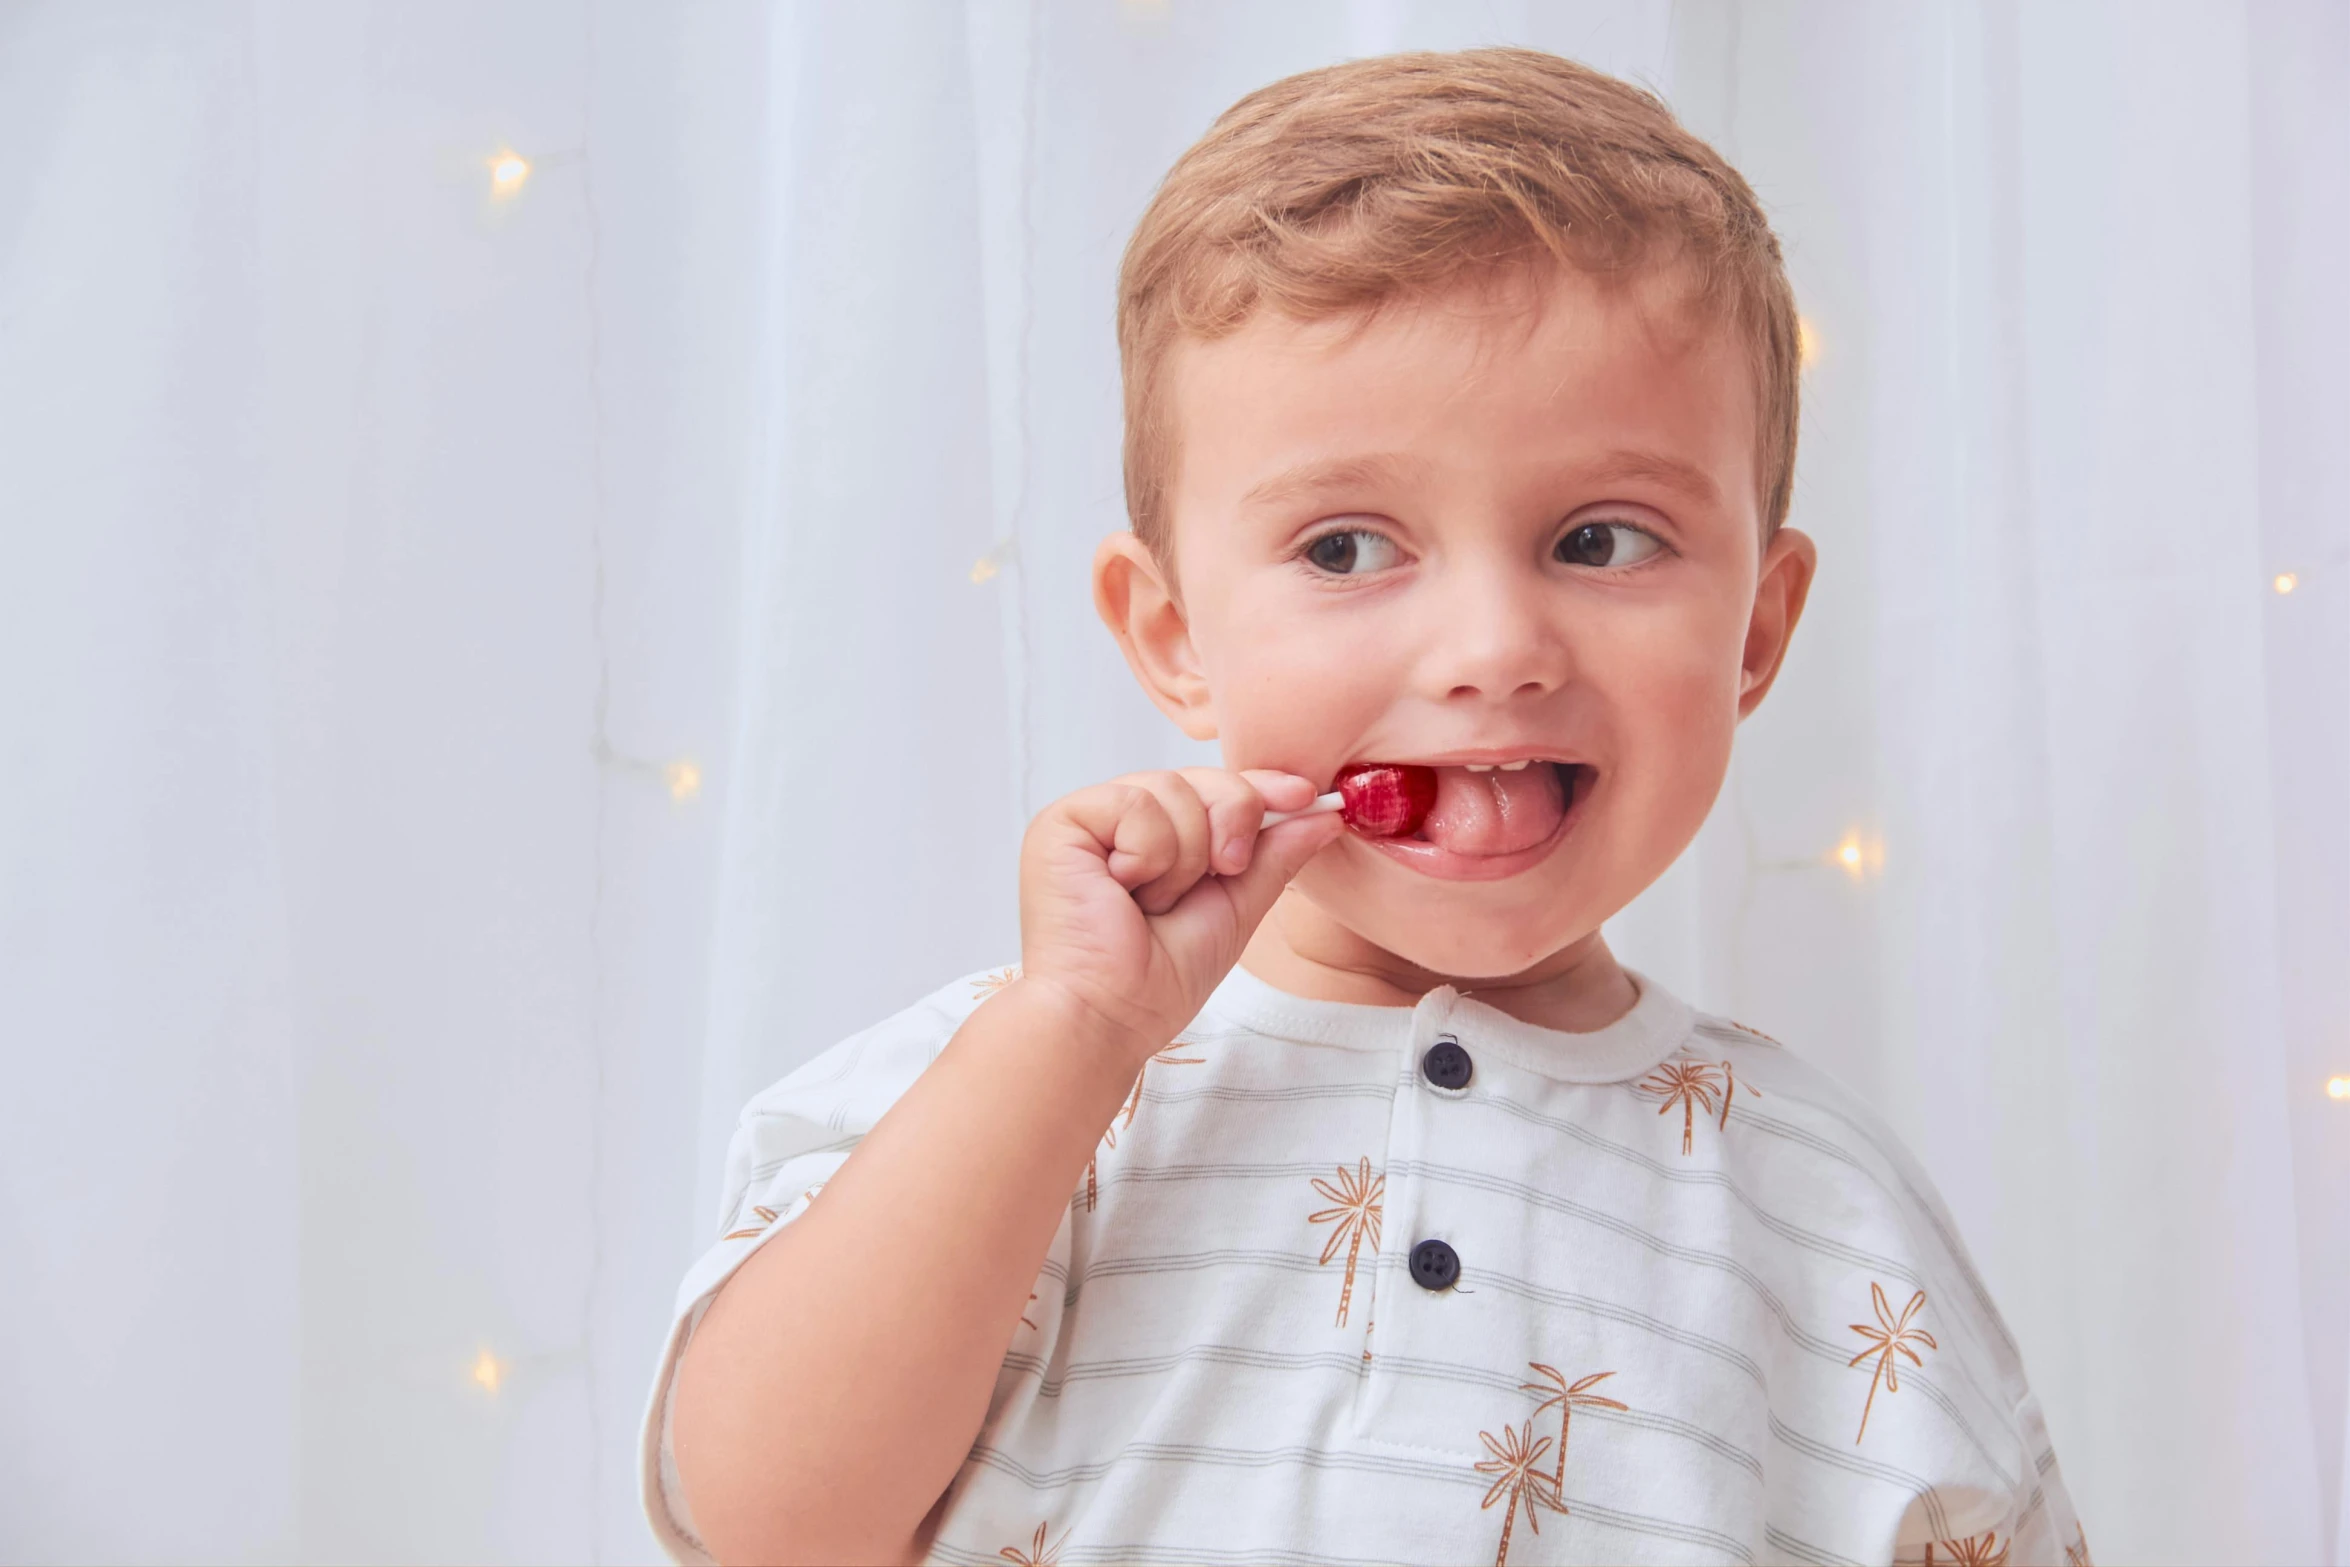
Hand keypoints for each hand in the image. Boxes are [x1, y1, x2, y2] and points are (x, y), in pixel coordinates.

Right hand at [1017, 768, 1345, 1060]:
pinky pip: (1135, 802)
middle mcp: (1119, 822)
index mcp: (1155, 838)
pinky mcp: (1061, 822)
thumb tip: (1325, 815)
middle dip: (1230, 823)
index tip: (1306, 794)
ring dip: (1184, 858)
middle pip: (1201, 778)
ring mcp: (1089, 818)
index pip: (1214, 789)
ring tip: (1154, 902)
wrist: (1109, 1017)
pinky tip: (1125, 889)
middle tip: (1224, 871)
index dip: (1260, 786)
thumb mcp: (1236, 910)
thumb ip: (1274, 857)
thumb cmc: (1159, 980)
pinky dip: (1148, 853)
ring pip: (1173, 788)